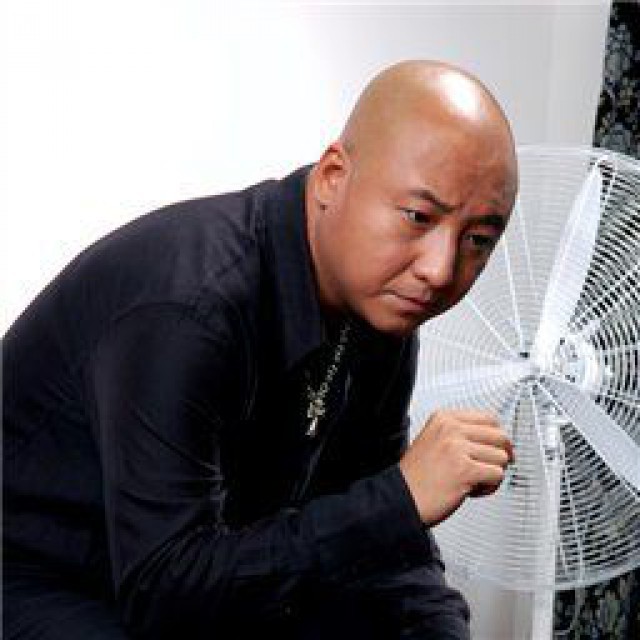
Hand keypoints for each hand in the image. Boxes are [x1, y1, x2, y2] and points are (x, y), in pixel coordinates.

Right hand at [399, 409, 513, 525]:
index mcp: (443, 418)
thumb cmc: (417, 476)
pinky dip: (489, 487)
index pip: (488, 418)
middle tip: (493, 468)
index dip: (497, 436)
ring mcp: (457, 448)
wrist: (401, 498)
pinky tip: (472, 490)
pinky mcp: (465, 470)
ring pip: (501, 457)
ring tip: (474, 482)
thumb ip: (460, 434)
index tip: (499, 448)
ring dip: (493, 474)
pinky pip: (497, 475)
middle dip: (501, 455)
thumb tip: (496, 439)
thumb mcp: (434, 440)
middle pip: (499, 436)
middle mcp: (450, 429)